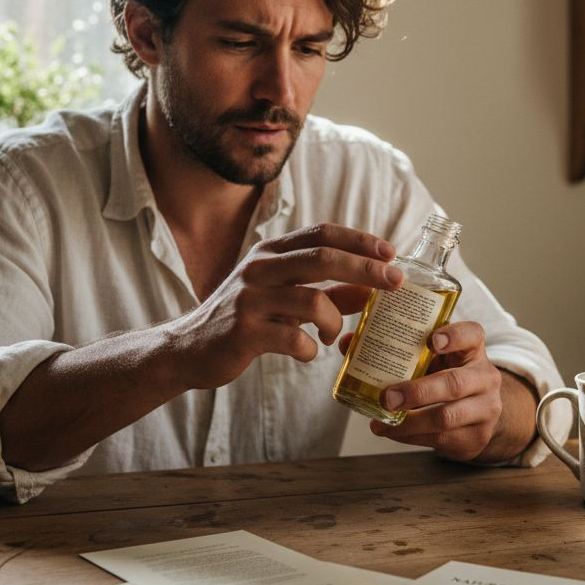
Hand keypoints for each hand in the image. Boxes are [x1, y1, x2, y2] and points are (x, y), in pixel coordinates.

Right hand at [167, 223, 403, 390]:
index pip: (321, 233)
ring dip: (335, 321)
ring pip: (312, 300)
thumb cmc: (244, 320)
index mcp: (270, 253)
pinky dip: (311, 349)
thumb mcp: (283, 297)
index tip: (390, 252)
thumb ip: (326, 292)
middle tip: (396, 282)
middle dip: (365, 268)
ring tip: (333, 336)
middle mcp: (260, 268)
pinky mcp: (244, 332)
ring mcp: (250, 299)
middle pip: (323, 257)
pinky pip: (294, 338)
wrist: (189, 348)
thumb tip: (372, 291)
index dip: (359, 239)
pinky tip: (308, 352)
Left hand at [341, 321, 517, 461]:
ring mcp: (485, 409)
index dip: (454, 336)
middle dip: (418, 391)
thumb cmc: (444, 375)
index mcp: (472, 349)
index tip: (431, 340)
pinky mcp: (476, 437)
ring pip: (446, 417)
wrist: (478, 412)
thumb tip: (346, 343)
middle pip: (455, 383)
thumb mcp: (430, 359)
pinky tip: (391, 431)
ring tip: (382, 420)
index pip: (472, 335)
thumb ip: (395, 348)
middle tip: (387, 397)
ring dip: (410, 422)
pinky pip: (440, 439)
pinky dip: (410, 436)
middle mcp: (485, 377)